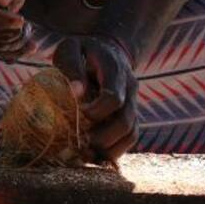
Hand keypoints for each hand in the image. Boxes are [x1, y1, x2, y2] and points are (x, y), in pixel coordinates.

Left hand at [53, 34, 137, 163]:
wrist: (106, 48)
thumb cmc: (82, 50)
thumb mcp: (71, 48)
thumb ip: (72, 66)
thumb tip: (76, 92)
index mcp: (115, 70)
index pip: (114, 98)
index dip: (97, 111)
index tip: (79, 114)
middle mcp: (130, 88)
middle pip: (126, 121)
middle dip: (104, 137)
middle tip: (81, 142)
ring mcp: (133, 103)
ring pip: (132, 134)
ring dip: (111, 148)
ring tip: (88, 154)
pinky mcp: (130, 114)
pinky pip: (130, 138)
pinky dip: (115, 150)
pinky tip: (96, 155)